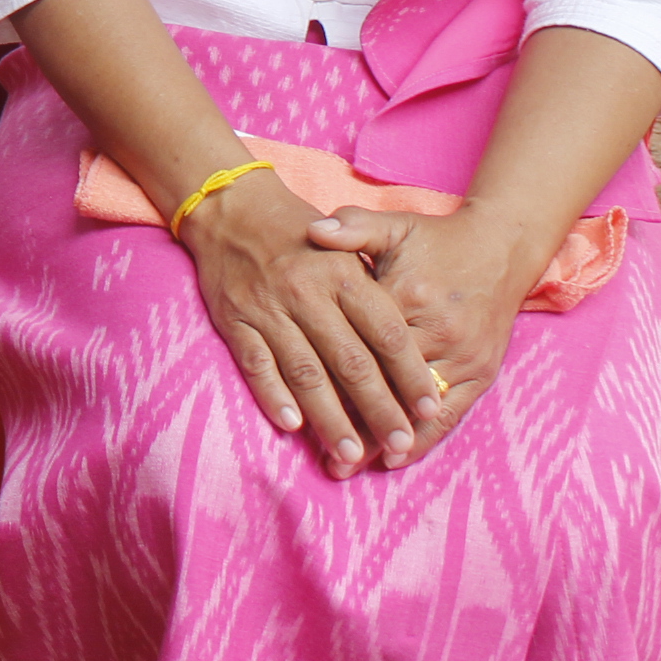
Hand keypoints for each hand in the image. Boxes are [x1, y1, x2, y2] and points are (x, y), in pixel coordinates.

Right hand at [180, 171, 445, 476]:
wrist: (231, 206)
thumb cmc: (299, 233)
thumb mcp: (348, 245)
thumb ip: (376, 292)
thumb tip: (411, 348)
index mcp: (343, 275)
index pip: (387, 333)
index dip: (410, 375)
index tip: (429, 410)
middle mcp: (308, 294)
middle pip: (351, 362)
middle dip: (378, 409)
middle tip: (399, 445)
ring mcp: (269, 310)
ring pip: (305, 372)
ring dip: (329, 416)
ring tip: (350, 453)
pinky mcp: (235, 321)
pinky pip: (256, 364)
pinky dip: (273, 395)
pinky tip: (292, 424)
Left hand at [303, 200, 551, 462]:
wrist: (500, 248)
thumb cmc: (435, 240)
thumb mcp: (393, 226)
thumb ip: (352, 228)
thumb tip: (313, 230)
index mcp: (408, 294)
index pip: (359, 343)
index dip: (329, 373)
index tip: (297, 399)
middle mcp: (438, 331)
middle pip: (384, 382)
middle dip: (351, 417)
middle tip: (321, 452)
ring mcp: (463, 356)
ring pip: (415, 407)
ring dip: (383, 438)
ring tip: (348, 466)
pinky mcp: (483, 372)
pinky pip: (452, 413)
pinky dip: (423, 439)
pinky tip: (395, 459)